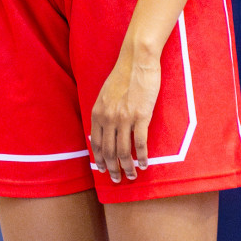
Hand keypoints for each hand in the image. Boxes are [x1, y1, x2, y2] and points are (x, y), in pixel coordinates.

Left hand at [90, 43, 160, 182]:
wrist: (137, 61)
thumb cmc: (123, 75)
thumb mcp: (105, 94)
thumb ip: (103, 111)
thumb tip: (104, 128)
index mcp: (98, 113)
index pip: (96, 143)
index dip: (99, 160)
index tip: (102, 170)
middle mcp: (108, 118)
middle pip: (109, 151)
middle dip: (112, 169)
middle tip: (117, 179)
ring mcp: (124, 118)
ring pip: (124, 151)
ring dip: (127, 167)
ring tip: (132, 175)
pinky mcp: (140, 117)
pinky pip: (140, 143)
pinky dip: (142, 157)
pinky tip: (144, 164)